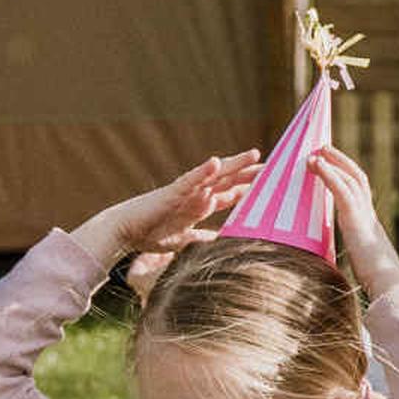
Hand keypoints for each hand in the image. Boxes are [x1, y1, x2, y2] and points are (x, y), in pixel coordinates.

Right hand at [81, 152, 258, 267]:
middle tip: (275, 166)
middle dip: (250, 173)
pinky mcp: (170, 193)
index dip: (250, 188)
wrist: (124, 232)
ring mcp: (184, 191)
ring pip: (213, 175)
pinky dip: (202, 171)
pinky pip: (189, 180)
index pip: (230, 193)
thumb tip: (221, 243)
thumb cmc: (150, 233)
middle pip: (228, 180)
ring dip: (234, 165)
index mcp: (200, 204)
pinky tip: (216, 162)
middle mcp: (195, 194)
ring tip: (253, 155)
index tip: (273, 184)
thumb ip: (203, 238)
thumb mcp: (185, 239)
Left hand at [313, 144, 398, 301]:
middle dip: (340, 161)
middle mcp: (368, 215)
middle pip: (357, 178)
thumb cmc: (377, 282)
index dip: (345, 177)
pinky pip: (341, 190)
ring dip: (332, 162)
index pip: (358, 194)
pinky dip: (328, 174)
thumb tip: (340, 267)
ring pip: (350, 179)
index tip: (332, 166)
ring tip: (316, 151)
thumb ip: (352, 258)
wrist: (389, 284)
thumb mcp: (361, 266)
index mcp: (368, 225)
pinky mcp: (356, 219)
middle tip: (323, 147)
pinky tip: (316, 164)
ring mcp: (364, 215)